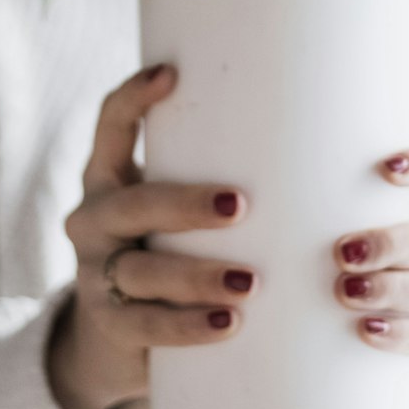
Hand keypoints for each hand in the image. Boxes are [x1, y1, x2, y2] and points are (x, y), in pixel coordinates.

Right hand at [47, 63, 256, 408]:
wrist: (118, 335)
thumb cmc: (170, 246)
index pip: (110, 125)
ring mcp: (95, 273)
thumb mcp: (173, 206)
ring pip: (142, 271)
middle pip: (134, 205)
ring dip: (196, 276)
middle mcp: (94, 219)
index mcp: (108, 176)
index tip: (171, 73)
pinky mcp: (109, 325)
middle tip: (239, 206)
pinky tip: (228, 322)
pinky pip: (146, 325)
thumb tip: (315, 135)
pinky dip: (188, 325)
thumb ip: (213, 174)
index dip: (133, 98)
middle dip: (185, 205)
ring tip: (249, 283)